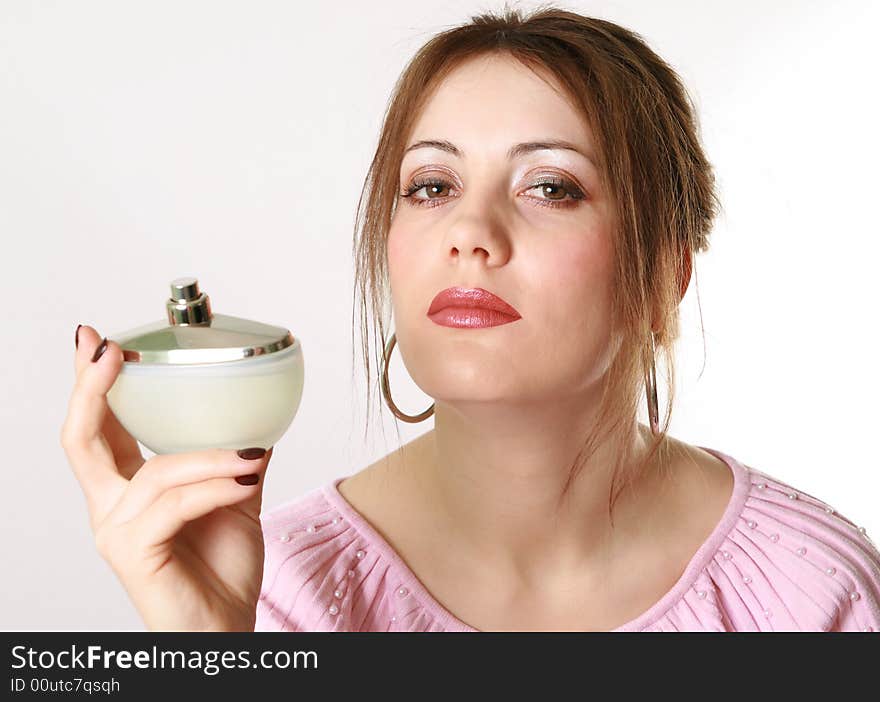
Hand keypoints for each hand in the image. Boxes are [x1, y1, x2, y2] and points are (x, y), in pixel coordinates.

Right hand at [61, 325, 273, 630]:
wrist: (227, 628)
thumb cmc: (221, 571)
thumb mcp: (235, 503)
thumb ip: (237, 464)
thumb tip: (257, 427)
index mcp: (130, 491)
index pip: (100, 429)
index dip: (91, 385)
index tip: (95, 341)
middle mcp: (111, 508)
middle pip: (83, 439)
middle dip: (92, 389)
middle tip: (110, 351)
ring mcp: (117, 532)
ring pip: (156, 472)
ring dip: (209, 457)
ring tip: (251, 454)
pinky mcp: (133, 554)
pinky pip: (175, 504)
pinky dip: (216, 487)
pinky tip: (247, 481)